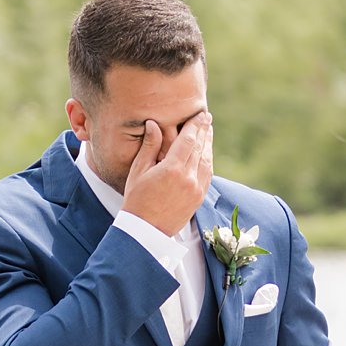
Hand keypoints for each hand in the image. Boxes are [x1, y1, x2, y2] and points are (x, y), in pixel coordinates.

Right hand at [122, 113, 212, 236]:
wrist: (145, 230)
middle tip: (206, 118)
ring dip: (208, 144)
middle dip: (204, 131)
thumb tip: (153, 124)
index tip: (200, 114)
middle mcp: (188, 178)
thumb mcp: (138, 171)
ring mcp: (196, 190)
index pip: (189, 140)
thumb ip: (149, 146)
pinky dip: (208, 161)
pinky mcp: (199, 199)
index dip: (195, 125)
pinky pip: (208, 175)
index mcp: (172, 169)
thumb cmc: (136, 200)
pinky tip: (206, 154)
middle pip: (200, 148)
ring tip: (208, 132)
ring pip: (207, 161)